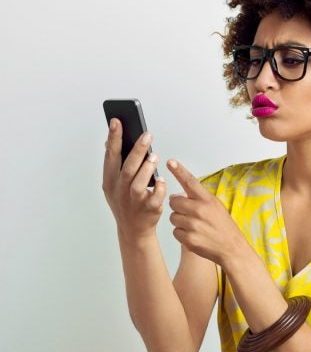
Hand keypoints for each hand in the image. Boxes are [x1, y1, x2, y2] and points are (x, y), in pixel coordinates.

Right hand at [102, 118, 166, 241]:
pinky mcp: (148, 210)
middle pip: (127, 168)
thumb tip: (108, 141)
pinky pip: (154, 198)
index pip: (110, 156)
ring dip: (147, 168)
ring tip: (155, 156)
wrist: (133, 230)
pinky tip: (161, 179)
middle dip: (137, 150)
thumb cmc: (126, 202)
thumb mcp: (114, 184)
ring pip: (138, 183)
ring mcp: (133, 202)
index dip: (113, 138)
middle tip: (147, 135)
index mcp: (110, 181)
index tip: (117, 121)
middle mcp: (119, 191)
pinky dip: (158, 188)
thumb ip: (113, 165)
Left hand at [166, 159, 246, 264]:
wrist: (232, 248)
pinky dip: (181, 234)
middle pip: (174, 201)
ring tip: (194, 226)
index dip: (179, 170)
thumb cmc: (223, 226)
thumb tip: (178, 194)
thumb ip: (198, 199)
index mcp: (207, 200)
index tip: (170, 161)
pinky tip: (193, 235)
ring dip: (179, 221)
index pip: (190, 182)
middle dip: (178, 206)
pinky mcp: (189, 239)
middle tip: (189, 212)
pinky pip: (175, 232)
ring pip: (173, 217)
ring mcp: (193, 225)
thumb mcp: (216, 206)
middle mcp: (199, 210)